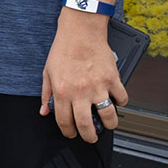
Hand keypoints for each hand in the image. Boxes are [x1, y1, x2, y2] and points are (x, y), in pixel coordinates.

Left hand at [40, 11, 125, 141]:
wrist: (81, 31)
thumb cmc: (64, 49)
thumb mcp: (48, 72)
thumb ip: (46, 94)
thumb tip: (44, 111)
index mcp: (62, 92)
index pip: (65, 122)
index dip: (69, 132)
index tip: (72, 134)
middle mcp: (80, 92)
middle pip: (87, 125)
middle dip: (90, 137)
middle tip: (91, 137)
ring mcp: (98, 86)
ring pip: (109, 117)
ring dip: (110, 125)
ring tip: (108, 124)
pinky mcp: (113, 79)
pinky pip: (122, 98)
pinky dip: (121, 102)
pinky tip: (116, 100)